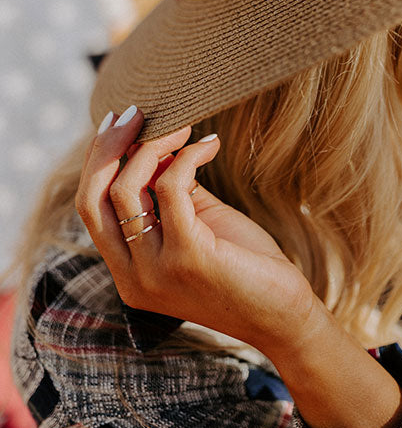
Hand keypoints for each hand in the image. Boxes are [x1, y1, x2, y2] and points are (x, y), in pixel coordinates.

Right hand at [76, 108, 316, 354]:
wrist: (285, 316)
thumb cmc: (245, 266)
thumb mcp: (196, 225)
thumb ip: (167, 193)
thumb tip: (150, 143)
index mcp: (128, 271)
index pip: (90, 208)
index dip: (99, 160)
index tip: (120, 123)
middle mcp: (132, 276)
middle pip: (92, 198)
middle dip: (108, 147)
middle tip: (136, 112)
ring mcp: (155, 271)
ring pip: (125, 189)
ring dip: (152, 144)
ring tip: (183, 125)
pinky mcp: (188, 257)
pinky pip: (171, 188)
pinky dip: (188, 157)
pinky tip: (210, 145)